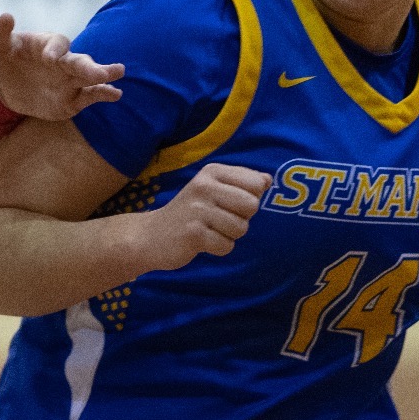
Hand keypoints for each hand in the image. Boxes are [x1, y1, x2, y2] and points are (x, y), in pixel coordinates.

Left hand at [0, 14, 124, 120]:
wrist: (6, 87)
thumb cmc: (4, 61)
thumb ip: (0, 32)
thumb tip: (4, 16)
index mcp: (48, 45)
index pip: (57, 43)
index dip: (55, 50)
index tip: (49, 59)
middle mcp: (63, 61)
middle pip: (80, 61)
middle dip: (91, 66)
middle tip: (106, 71)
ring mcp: (70, 80)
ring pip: (89, 77)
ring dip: (103, 75)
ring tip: (119, 72)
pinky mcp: (72, 99)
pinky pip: (89, 96)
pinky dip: (103, 94)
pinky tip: (116, 94)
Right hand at [139, 164, 271, 270]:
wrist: (150, 236)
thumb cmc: (190, 212)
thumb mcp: (212, 188)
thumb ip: (241, 182)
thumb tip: (268, 179)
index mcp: (212, 171)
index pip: (256, 183)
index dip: (250, 198)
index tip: (230, 203)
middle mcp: (204, 186)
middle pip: (252, 206)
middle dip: (241, 219)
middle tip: (219, 220)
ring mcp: (198, 210)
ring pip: (241, 228)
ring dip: (229, 235)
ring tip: (209, 230)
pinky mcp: (194, 234)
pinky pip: (227, 246)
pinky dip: (218, 248)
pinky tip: (203, 242)